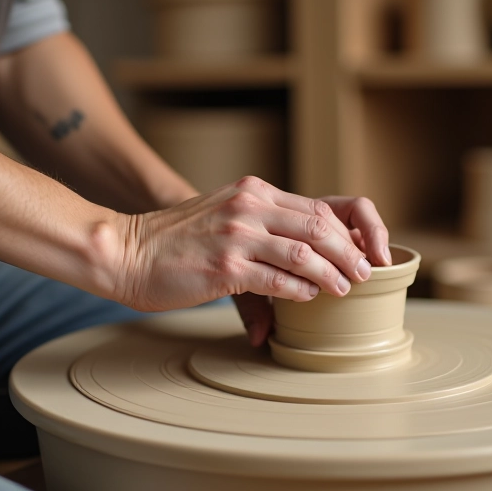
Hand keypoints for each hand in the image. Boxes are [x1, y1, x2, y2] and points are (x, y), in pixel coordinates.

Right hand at [114, 177, 390, 344]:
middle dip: (350, 253)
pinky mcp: (225, 266)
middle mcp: (250, 206)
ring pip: (305, 253)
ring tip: (343, 289)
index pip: (320, 206)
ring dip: (332, 274)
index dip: (351, 231)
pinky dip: (300, 292)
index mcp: (255, 192)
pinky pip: (278, 280)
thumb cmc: (175, 242)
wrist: (126, 250)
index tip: (365, 252)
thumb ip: (264, 231)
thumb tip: (302, 270)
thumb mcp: (225, 218)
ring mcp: (238, 235)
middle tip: (364, 274)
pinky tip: (308, 298)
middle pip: (320, 226)